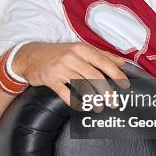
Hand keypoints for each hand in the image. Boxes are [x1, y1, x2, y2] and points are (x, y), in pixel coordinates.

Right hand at [11, 42, 129, 108]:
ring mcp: (60, 68)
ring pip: (82, 86)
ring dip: (93, 100)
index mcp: (81, 48)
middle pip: (95, 77)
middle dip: (107, 92)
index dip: (117, 75)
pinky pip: (66, 94)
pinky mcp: (50, 79)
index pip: (104, 62)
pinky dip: (75, 103)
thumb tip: (122, 62)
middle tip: (114, 102)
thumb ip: (101, 55)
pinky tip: (81, 107)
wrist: (30, 56)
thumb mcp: (79, 49)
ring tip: (99, 107)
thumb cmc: (57, 53)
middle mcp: (71, 57)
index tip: (125, 85)